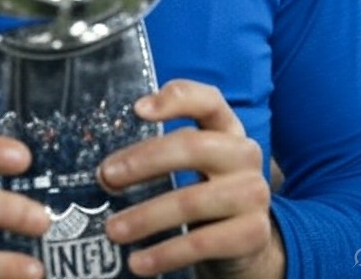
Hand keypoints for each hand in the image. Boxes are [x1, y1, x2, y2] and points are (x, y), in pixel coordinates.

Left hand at [98, 80, 284, 278]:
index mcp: (227, 127)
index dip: (175, 99)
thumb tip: (106, 172)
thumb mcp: (192, 160)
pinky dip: (165, 253)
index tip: (137, 109)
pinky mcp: (253, 234)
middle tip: (107, 177)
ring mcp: (253, 193)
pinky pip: (202, 243)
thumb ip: (157, 153)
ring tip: (113, 229)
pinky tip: (138, 262)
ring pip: (191, 200)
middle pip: (192, 147)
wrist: (247, 239)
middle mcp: (244, 154)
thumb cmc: (207, 187)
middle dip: (143, 161)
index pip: (207, 99)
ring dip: (145, 217)